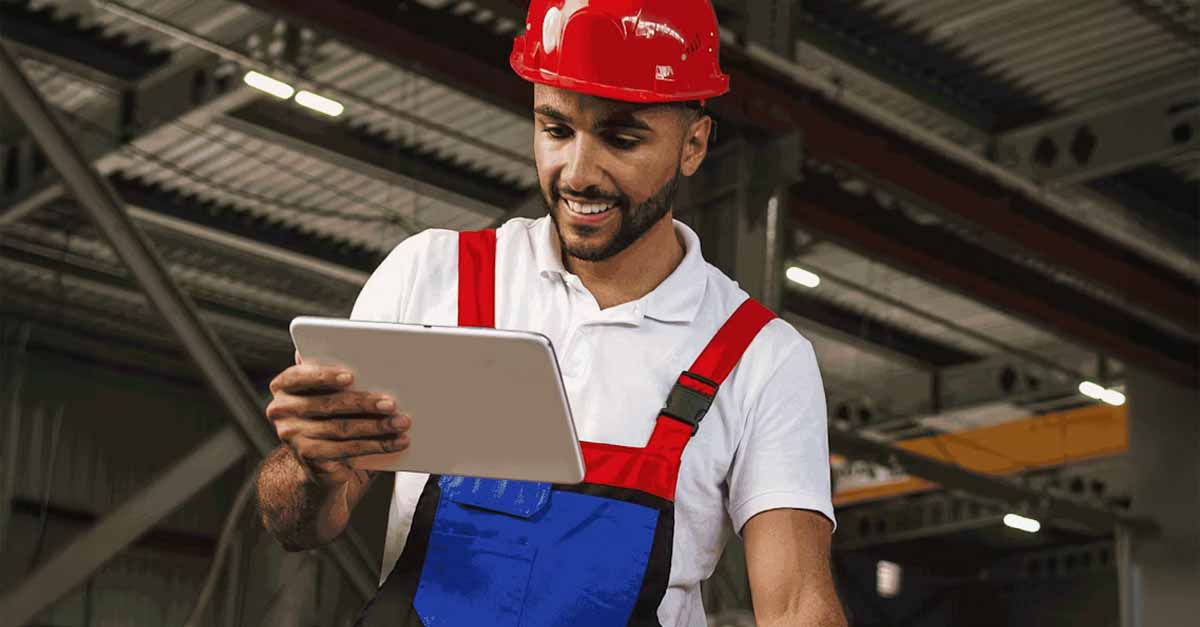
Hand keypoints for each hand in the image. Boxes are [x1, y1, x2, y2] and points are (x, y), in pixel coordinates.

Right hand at [266, 353, 410, 488]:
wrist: (320, 460)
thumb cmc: (329, 415)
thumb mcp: (328, 392)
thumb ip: (335, 375)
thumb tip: (369, 357)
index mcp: (283, 386)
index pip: (299, 376)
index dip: (325, 376)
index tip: (351, 376)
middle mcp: (281, 410)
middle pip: (328, 405)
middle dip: (364, 403)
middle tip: (391, 403)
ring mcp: (292, 436)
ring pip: (341, 428)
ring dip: (376, 426)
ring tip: (401, 422)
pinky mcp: (309, 458)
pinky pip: (347, 450)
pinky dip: (377, 445)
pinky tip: (397, 442)